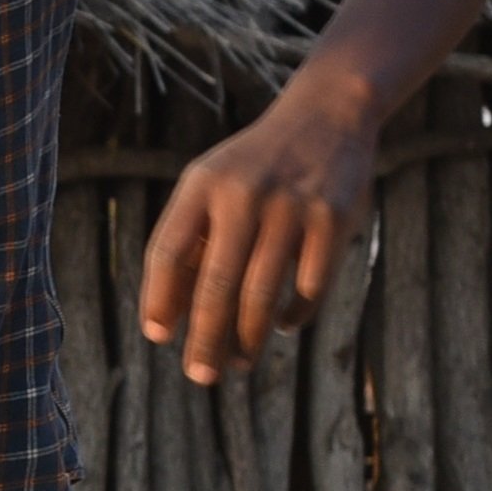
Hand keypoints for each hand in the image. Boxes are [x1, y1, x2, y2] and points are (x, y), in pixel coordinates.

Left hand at [136, 71, 380, 386]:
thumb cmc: (255, 167)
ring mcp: (291, 206)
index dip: (157, 299)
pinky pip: (309, 287)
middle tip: (200, 376)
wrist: (328, 114)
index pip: (166, 251)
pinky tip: (282, 325)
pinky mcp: (334, 219)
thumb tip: (167, 320)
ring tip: (238, 364)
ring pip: (261, 295)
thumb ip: (189, 243)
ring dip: (247, 340)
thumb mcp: (212, 186)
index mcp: (202, 184)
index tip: (157, 336)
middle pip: (215, 284)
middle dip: (204, 339)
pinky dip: (293, 315)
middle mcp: (243, 193)